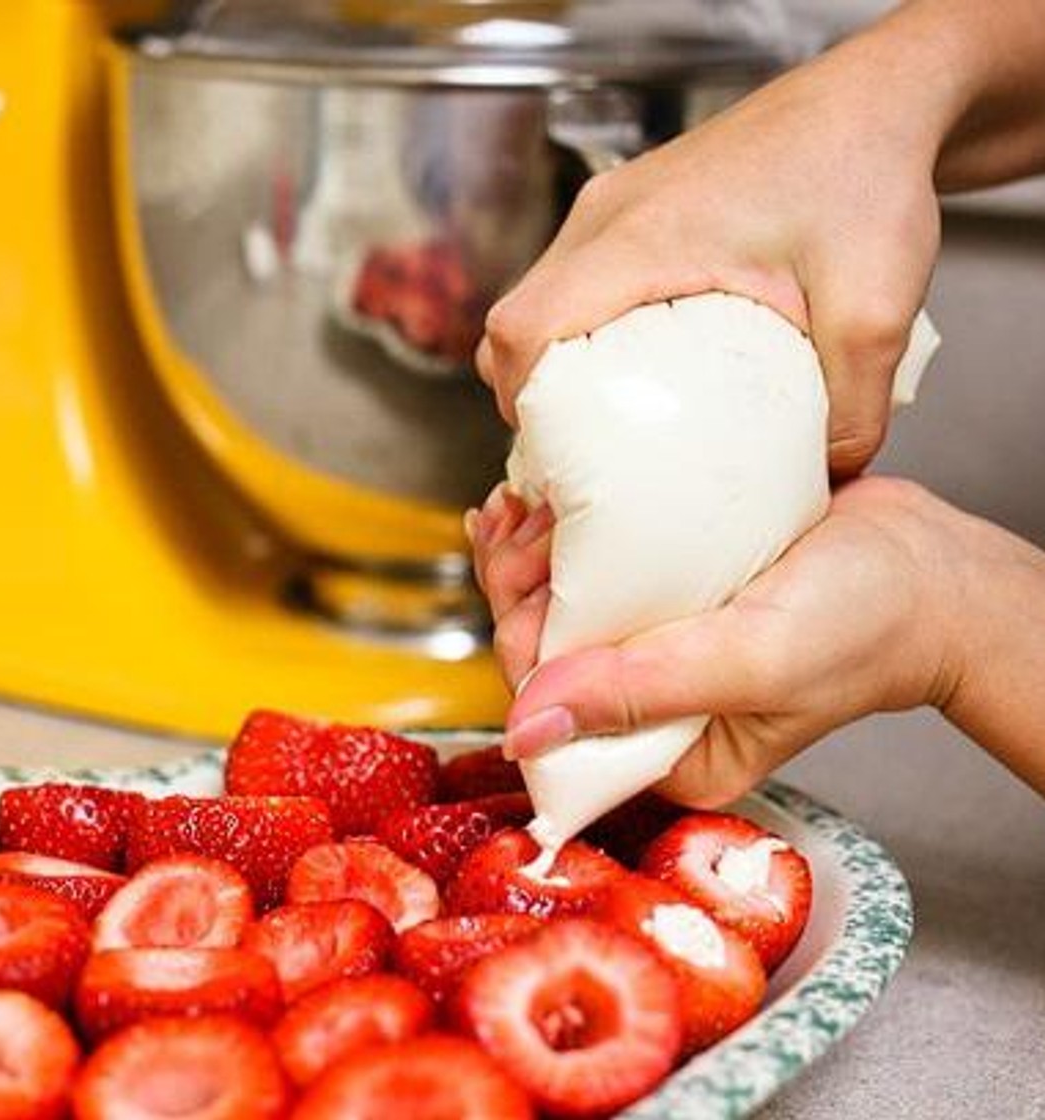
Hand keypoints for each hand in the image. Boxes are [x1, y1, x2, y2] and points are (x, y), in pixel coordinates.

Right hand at [476, 19, 957, 477]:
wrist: (878, 99)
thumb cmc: (866, 169)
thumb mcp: (875, 306)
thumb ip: (852, 406)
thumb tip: (827, 475)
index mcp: (644, 238)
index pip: (526, 326)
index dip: (521, 400)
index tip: (555, 450)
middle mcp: (612, 215)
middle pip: (517, 318)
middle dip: (533, 393)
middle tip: (583, 447)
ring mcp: (617, 204)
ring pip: (542, 298)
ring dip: (558, 360)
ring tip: (612, 412)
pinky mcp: (635, 205)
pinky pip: (577, 277)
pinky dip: (587, 327)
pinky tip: (646, 359)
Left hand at [476, 477, 968, 807]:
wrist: (932, 565)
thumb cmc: (869, 625)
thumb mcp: (751, 663)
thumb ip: (641, 695)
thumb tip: (527, 729)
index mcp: (664, 755)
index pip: (553, 712)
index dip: (519, 643)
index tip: (522, 583)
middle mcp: (651, 707)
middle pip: (543, 651)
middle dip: (515, 588)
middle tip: (519, 527)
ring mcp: (657, 645)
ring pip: (560, 604)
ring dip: (529, 555)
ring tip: (525, 504)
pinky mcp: (668, 591)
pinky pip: (595, 567)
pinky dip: (563, 532)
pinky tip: (540, 497)